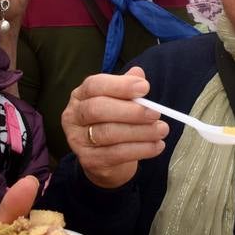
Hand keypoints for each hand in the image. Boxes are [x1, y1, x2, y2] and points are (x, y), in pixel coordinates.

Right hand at [61, 66, 167, 187]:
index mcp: (80, 95)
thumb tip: (138, 74)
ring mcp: (78, 140)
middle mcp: (73, 116)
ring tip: (161, 130)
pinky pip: (116, 154)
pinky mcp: (89, 160)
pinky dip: (140, 150)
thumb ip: (127, 87)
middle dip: (130, 111)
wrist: (105, 159)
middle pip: (97, 109)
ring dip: (140, 132)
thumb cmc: (113, 122)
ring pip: (108, 133)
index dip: (120, 85)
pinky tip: (156, 146)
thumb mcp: (120, 102)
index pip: (94, 85)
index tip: (145, 88)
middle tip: (155, 113)